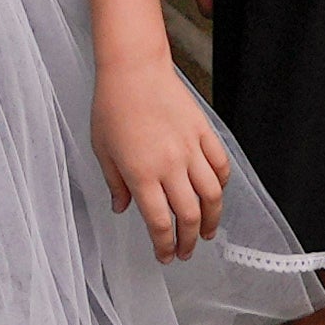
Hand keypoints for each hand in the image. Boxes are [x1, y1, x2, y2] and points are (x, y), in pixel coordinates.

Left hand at [93, 53, 229, 260]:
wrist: (133, 69)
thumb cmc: (112, 105)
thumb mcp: (102, 149)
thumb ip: (114, 183)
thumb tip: (122, 207)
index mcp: (141, 174)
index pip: (160, 222)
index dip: (165, 245)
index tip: (165, 255)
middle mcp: (169, 165)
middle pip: (189, 215)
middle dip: (190, 240)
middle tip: (187, 251)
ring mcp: (190, 149)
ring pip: (212, 195)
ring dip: (213, 219)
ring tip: (209, 232)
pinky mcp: (203, 133)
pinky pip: (220, 165)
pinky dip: (222, 184)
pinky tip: (217, 194)